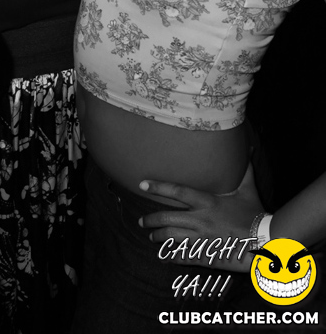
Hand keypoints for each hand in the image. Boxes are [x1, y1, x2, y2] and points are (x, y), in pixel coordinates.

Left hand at [138, 163, 262, 271]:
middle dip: (150, 220)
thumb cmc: (255, 215)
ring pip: (171, 238)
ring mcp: (201, 239)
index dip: (158, 187)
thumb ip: (245, 170)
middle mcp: (201, 220)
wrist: (265, 242)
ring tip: (151, 237)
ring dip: (158, 237)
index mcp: (208, 202)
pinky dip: (171, 256)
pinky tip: (163, 257)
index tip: (142, 184)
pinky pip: (182, 256)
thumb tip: (250, 149)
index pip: (177, 191)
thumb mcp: (248, 191)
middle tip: (141, 221)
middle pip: (167, 219)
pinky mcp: (205, 255)